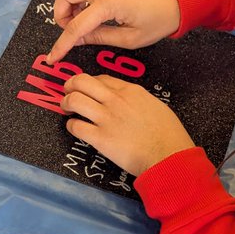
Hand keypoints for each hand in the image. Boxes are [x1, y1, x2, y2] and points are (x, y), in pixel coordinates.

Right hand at [46, 0, 180, 64]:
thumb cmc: (160, 20)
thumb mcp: (130, 38)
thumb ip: (100, 38)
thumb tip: (77, 40)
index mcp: (108, 3)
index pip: (75, 26)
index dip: (61, 45)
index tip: (53, 58)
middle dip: (60, 15)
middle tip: (73, 31)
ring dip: (67, 2)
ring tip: (82, 19)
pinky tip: (89, 7)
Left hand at [62, 74, 194, 177]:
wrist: (168, 155)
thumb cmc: (168, 134)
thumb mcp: (156, 106)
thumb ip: (138, 100)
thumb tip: (129, 102)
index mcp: (130, 91)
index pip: (101, 78)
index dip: (89, 82)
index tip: (86, 88)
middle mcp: (115, 100)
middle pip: (82, 82)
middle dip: (70, 85)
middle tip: (68, 92)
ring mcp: (106, 119)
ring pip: (74, 100)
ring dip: (66, 103)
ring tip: (66, 109)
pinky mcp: (100, 138)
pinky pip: (75, 126)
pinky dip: (71, 125)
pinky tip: (74, 128)